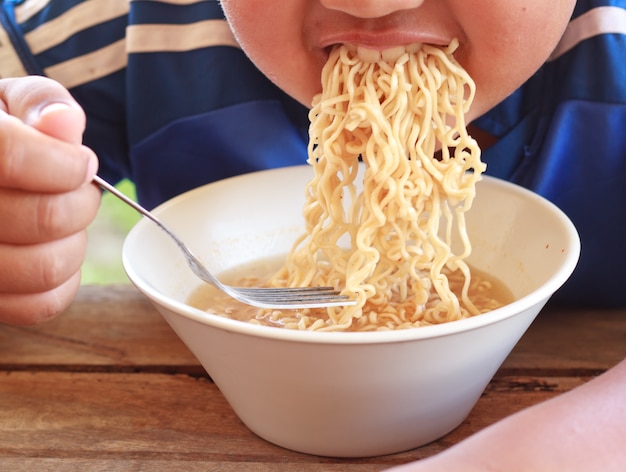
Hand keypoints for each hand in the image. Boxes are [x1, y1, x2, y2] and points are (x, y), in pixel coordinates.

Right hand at [0, 76, 100, 324]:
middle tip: (77, 189)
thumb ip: (38, 102)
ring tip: (63, 221)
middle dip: (81, 202)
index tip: (81, 163)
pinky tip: (52, 251)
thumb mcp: (5, 102)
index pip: (11, 157)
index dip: (64, 163)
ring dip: (75, 242)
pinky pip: (39, 305)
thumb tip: (65, 123)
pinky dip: (63, 281)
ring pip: (44, 267)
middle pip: (44, 218)